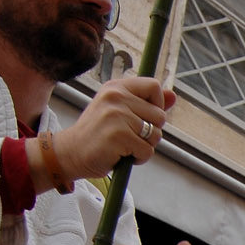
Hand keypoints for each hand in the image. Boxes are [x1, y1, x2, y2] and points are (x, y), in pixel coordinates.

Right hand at [51, 77, 173, 181]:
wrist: (70, 153)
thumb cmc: (98, 134)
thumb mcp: (119, 111)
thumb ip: (146, 103)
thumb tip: (173, 95)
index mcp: (116, 87)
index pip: (154, 86)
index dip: (158, 104)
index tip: (145, 117)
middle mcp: (116, 97)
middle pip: (159, 115)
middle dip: (151, 132)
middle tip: (130, 137)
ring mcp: (116, 115)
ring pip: (155, 135)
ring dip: (145, 147)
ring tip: (124, 146)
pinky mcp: (118, 136)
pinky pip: (147, 151)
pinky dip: (139, 158)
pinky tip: (122, 156)